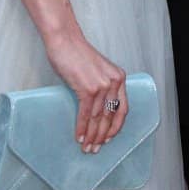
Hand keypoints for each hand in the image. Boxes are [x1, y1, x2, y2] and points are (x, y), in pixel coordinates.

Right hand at [45, 30, 127, 152]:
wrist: (65, 41)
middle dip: (102, 136)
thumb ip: (103, 87)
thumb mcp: (99, 71)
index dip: (116, 127)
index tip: (109, 138)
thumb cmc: (78, 54)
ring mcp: (101, 86)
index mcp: (119, 77)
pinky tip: (79, 137)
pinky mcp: (87, 88)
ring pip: (97, 118)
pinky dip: (82, 128)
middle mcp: (113, 82)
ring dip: (91, 136)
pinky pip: (85, 114)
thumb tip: (98, 111)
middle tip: (95, 149)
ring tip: (86, 147)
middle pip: (110, 117)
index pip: (123, 109)